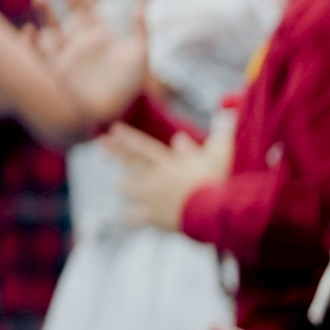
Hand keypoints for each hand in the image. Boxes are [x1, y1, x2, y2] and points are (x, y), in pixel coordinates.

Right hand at [33, 0, 147, 122]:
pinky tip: (28, 30)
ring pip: (51, 27)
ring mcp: (67, 54)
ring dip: (44, 12)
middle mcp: (81, 41)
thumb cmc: (130, 85)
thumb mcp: (139, 54)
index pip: (89, 6)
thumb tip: (143, 1)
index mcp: (100, 34)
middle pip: (68, 11)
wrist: (118, 112)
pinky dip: (33, 43)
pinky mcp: (57, 69)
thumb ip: (140, 28)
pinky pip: (40, 54)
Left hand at [105, 121, 229, 231]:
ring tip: (119, 186)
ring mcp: (152, 198)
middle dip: (114, 153)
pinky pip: (137, 217)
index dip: (127, 138)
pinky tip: (124, 217)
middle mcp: (155, 178)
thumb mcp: (222, 153)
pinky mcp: (154, 217)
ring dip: (126, 186)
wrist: (210, 211)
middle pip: (131, 163)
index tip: (113, 130)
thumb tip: (230, 112)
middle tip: (100, 145)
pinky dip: (131, 217)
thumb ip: (223, 132)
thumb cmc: (218, 181)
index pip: (143, 147)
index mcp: (168, 163)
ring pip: (131, 189)